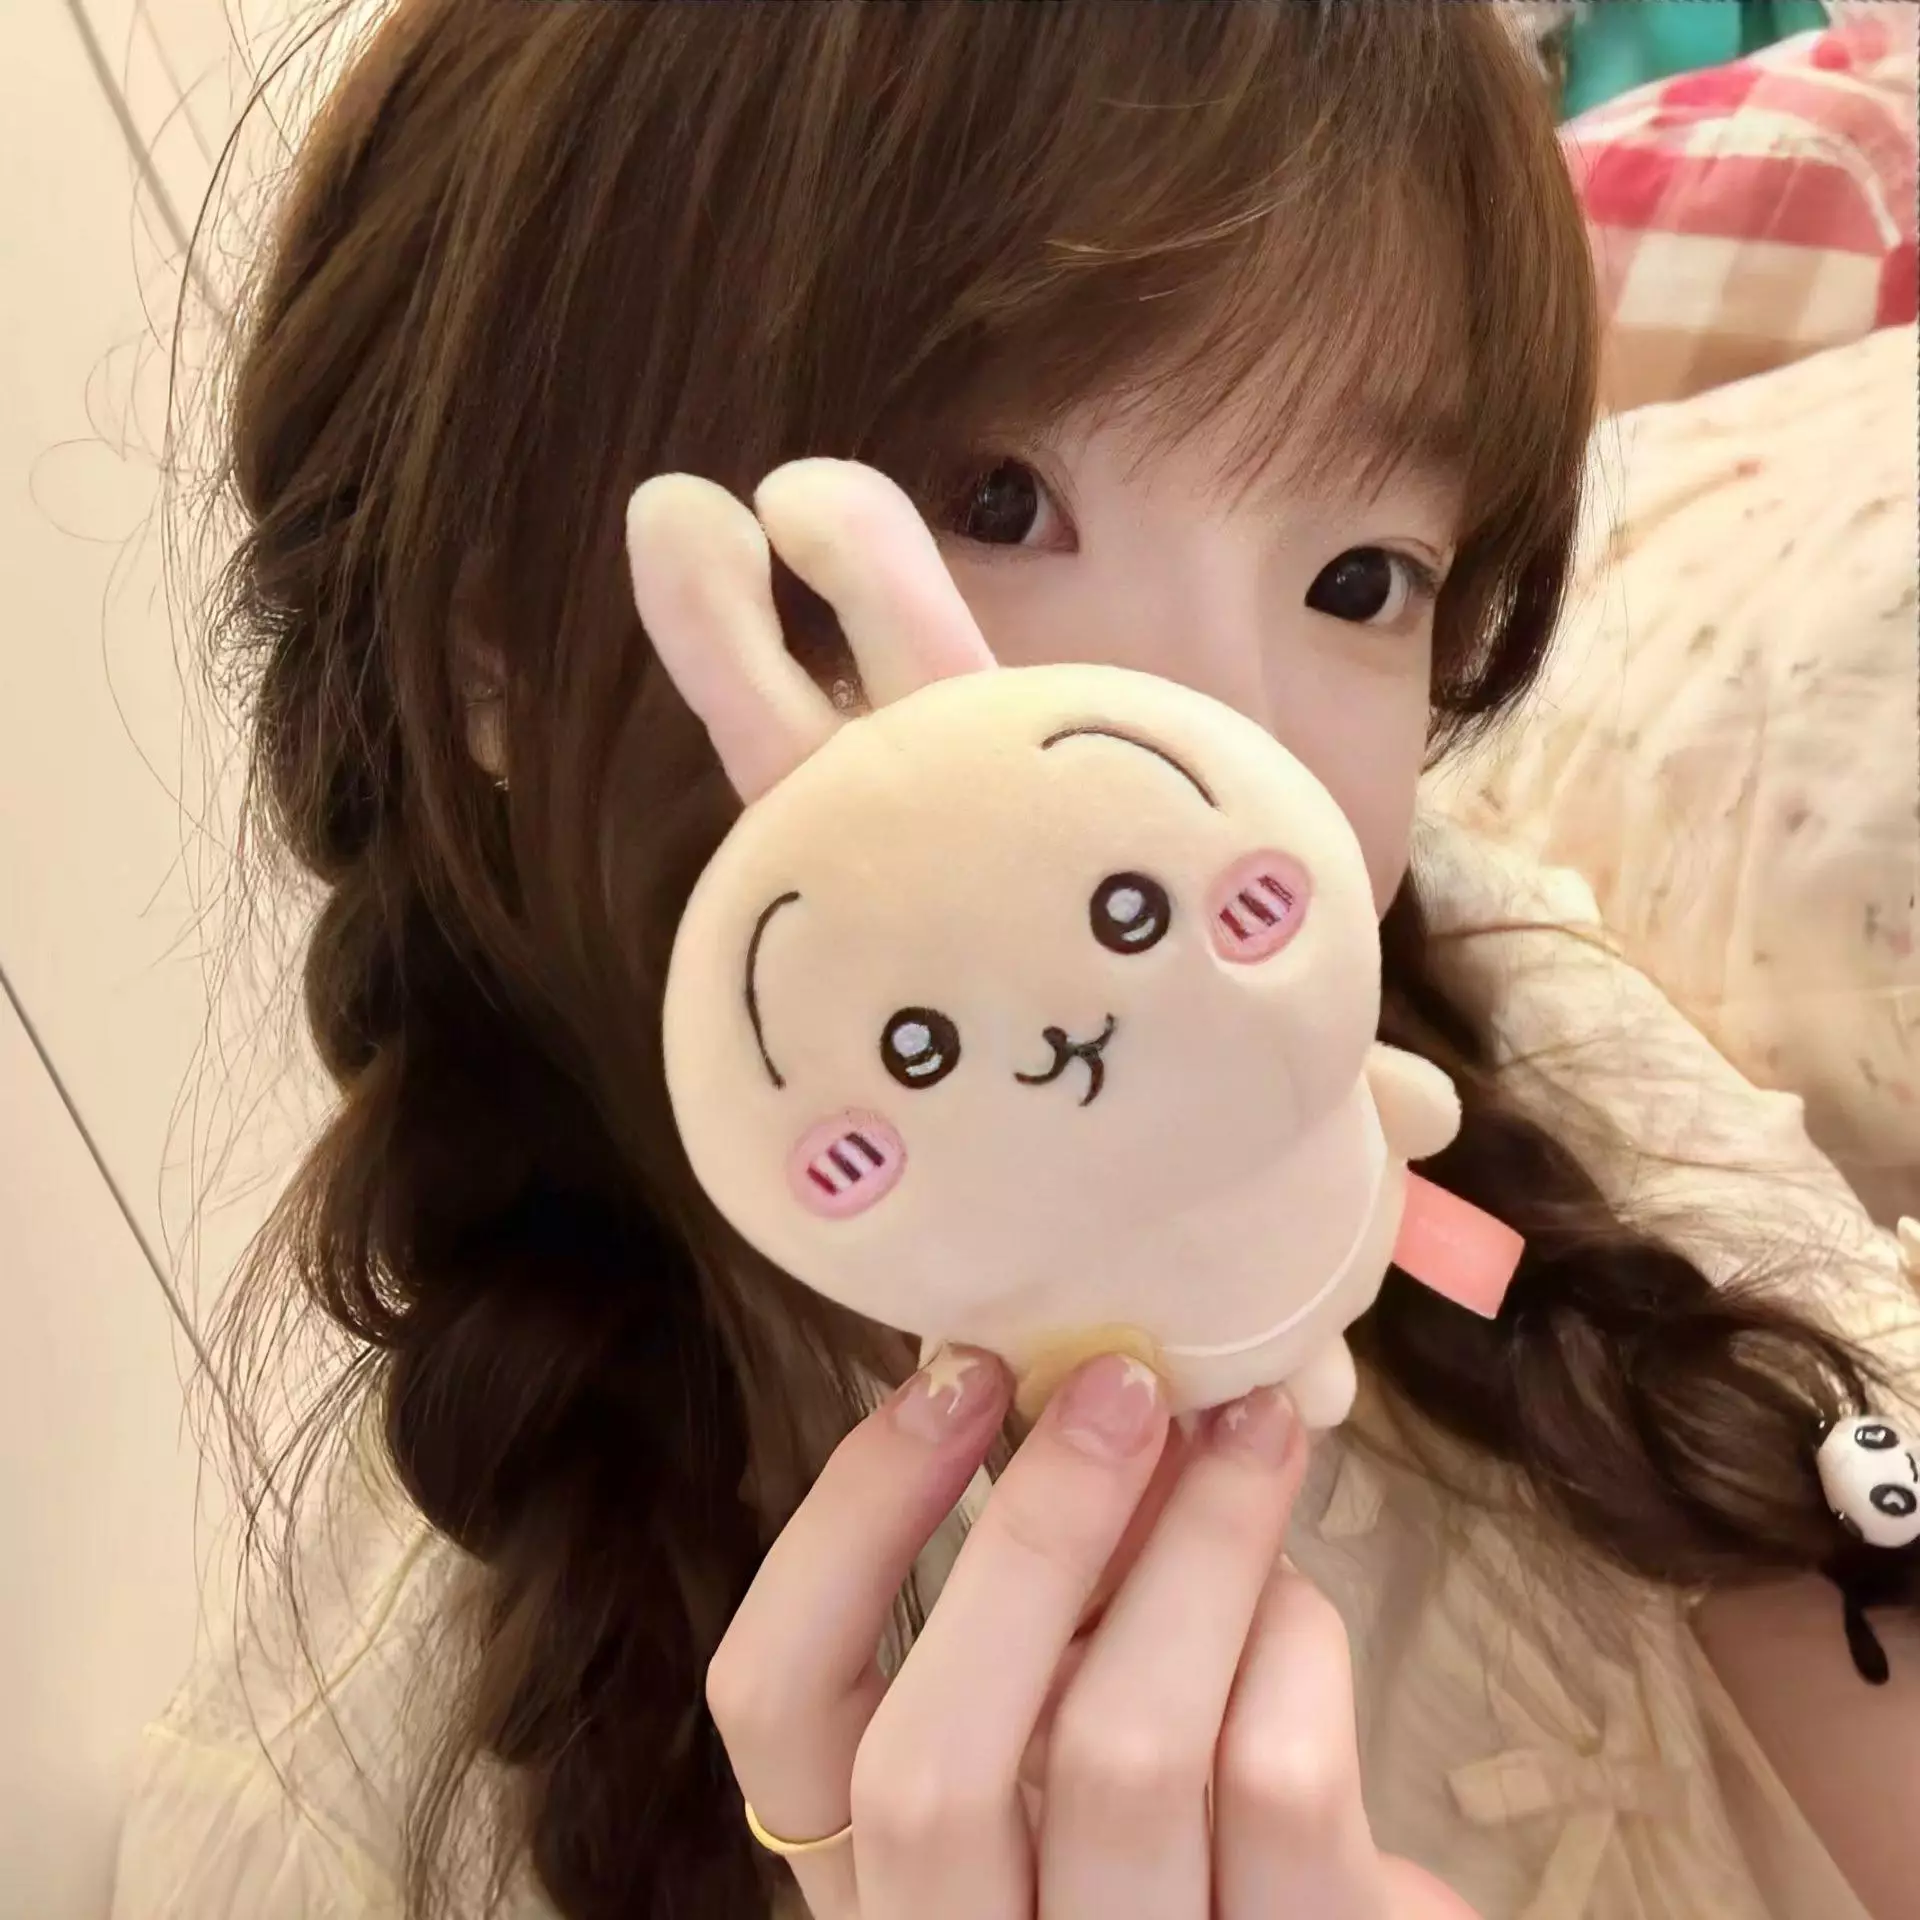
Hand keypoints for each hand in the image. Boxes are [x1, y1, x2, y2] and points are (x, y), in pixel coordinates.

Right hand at [706, 1347, 1476, 1918]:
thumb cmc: (1172, 1821)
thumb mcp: (1059, 1726)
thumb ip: (1046, 1603)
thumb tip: (1092, 1396)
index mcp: (871, 1870)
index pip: (775, 1701)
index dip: (847, 1519)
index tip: (955, 1376)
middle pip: (927, 1769)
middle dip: (1033, 1533)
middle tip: (1125, 1381)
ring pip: (1125, 1757)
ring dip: (1198, 1546)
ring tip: (1254, 1431)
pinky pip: (1276, 1788)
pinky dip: (1292, 1646)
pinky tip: (1295, 1592)